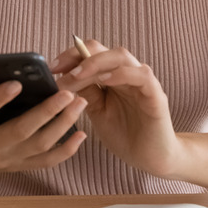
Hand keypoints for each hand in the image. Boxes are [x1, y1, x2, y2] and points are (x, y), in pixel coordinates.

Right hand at [0, 81, 86, 188]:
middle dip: (47, 111)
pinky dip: (66, 150)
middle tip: (67, 92)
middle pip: (21, 131)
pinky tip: (81, 134)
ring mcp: (5, 160)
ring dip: (63, 125)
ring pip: (39, 145)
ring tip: (79, 103)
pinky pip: (46, 161)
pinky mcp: (17, 166)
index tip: (16, 83)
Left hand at [52, 40, 182, 177]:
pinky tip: (105, 80)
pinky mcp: (155, 95)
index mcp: (112, 77)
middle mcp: (127, 74)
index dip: (70, 55)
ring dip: (96, 63)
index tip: (51, 67)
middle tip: (59, 69)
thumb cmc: (125, 134)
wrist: (150, 158)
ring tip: (77, 76)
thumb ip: (86, 92)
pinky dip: (122, 74)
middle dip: (78, 56)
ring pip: (121, 56)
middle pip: (104, 50)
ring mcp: (142, 82)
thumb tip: (62, 77)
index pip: (91, 53)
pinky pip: (141, 75)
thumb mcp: (97, 111)